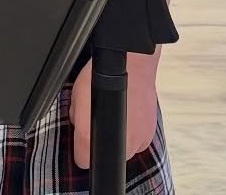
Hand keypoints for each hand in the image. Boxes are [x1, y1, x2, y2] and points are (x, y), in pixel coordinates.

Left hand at [69, 53, 160, 168]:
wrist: (132, 63)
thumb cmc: (101, 74)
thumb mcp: (77, 95)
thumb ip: (77, 118)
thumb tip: (78, 129)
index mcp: (92, 135)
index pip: (84, 161)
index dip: (80, 151)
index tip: (81, 142)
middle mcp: (118, 145)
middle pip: (105, 157)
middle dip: (100, 141)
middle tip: (98, 118)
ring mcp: (137, 142)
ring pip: (123, 150)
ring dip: (118, 138)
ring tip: (116, 114)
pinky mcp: (149, 136)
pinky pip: (137, 140)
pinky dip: (131, 131)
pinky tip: (127, 113)